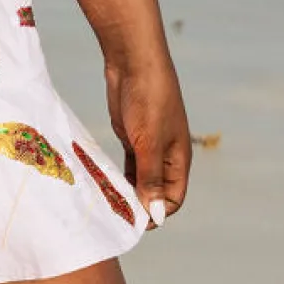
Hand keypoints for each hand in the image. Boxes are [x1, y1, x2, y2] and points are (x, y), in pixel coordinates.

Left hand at [105, 42, 191, 226]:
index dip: (157, 213)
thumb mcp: (148, 142)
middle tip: (115, 216)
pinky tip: (104, 185)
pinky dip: (119, 176)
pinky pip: (129, 165)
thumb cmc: (148, 99)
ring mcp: (148, 145)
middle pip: (156, 191)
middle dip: (140, 205)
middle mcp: (166, 154)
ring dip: (128, 192)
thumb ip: (150, 178)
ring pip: (141, 179)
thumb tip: (156, 215)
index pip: (173, 198)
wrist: (134, 61)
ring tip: (108, 205)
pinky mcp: (132, 136)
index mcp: (179, 158)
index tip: (133, 222)